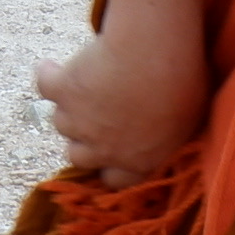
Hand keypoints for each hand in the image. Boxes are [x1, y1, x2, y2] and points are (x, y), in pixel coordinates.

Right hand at [33, 16, 207, 188]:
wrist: (152, 54)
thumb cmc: (183, 83)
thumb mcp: (189, 121)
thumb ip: (172, 135)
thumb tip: (171, 131)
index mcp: (138, 161)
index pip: (114, 180)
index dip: (110, 165)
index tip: (112, 151)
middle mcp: (103, 149)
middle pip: (78, 155)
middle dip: (84, 140)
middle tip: (95, 117)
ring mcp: (78, 121)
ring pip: (60, 122)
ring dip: (70, 107)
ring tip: (83, 85)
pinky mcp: (63, 90)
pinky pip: (45, 86)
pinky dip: (49, 75)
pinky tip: (54, 66)